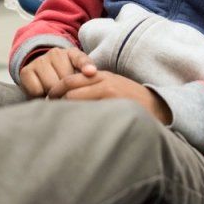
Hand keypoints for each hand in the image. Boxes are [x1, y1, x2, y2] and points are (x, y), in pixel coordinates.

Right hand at [18, 46, 95, 97]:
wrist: (38, 72)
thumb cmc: (63, 77)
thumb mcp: (76, 73)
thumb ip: (85, 76)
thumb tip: (91, 73)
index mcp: (72, 53)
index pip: (80, 59)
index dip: (86, 65)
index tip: (91, 72)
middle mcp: (55, 53)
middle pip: (65, 80)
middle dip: (67, 92)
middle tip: (66, 96)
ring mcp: (40, 61)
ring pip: (51, 86)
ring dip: (53, 95)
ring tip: (54, 94)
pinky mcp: (26, 71)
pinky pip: (36, 90)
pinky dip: (40, 95)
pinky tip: (42, 92)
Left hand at [48, 70, 172, 124]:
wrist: (157, 106)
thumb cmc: (131, 98)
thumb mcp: (112, 85)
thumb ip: (93, 86)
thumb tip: (69, 93)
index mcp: (101, 75)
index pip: (70, 80)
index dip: (55, 90)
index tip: (47, 99)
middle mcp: (103, 82)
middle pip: (69, 88)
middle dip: (55, 99)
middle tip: (46, 111)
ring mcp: (108, 95)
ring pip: (76, 100)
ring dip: (64, 109)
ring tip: (56, 120)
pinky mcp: (114, 108)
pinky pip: (89, 113)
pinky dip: (78, 118)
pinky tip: (73, 127)